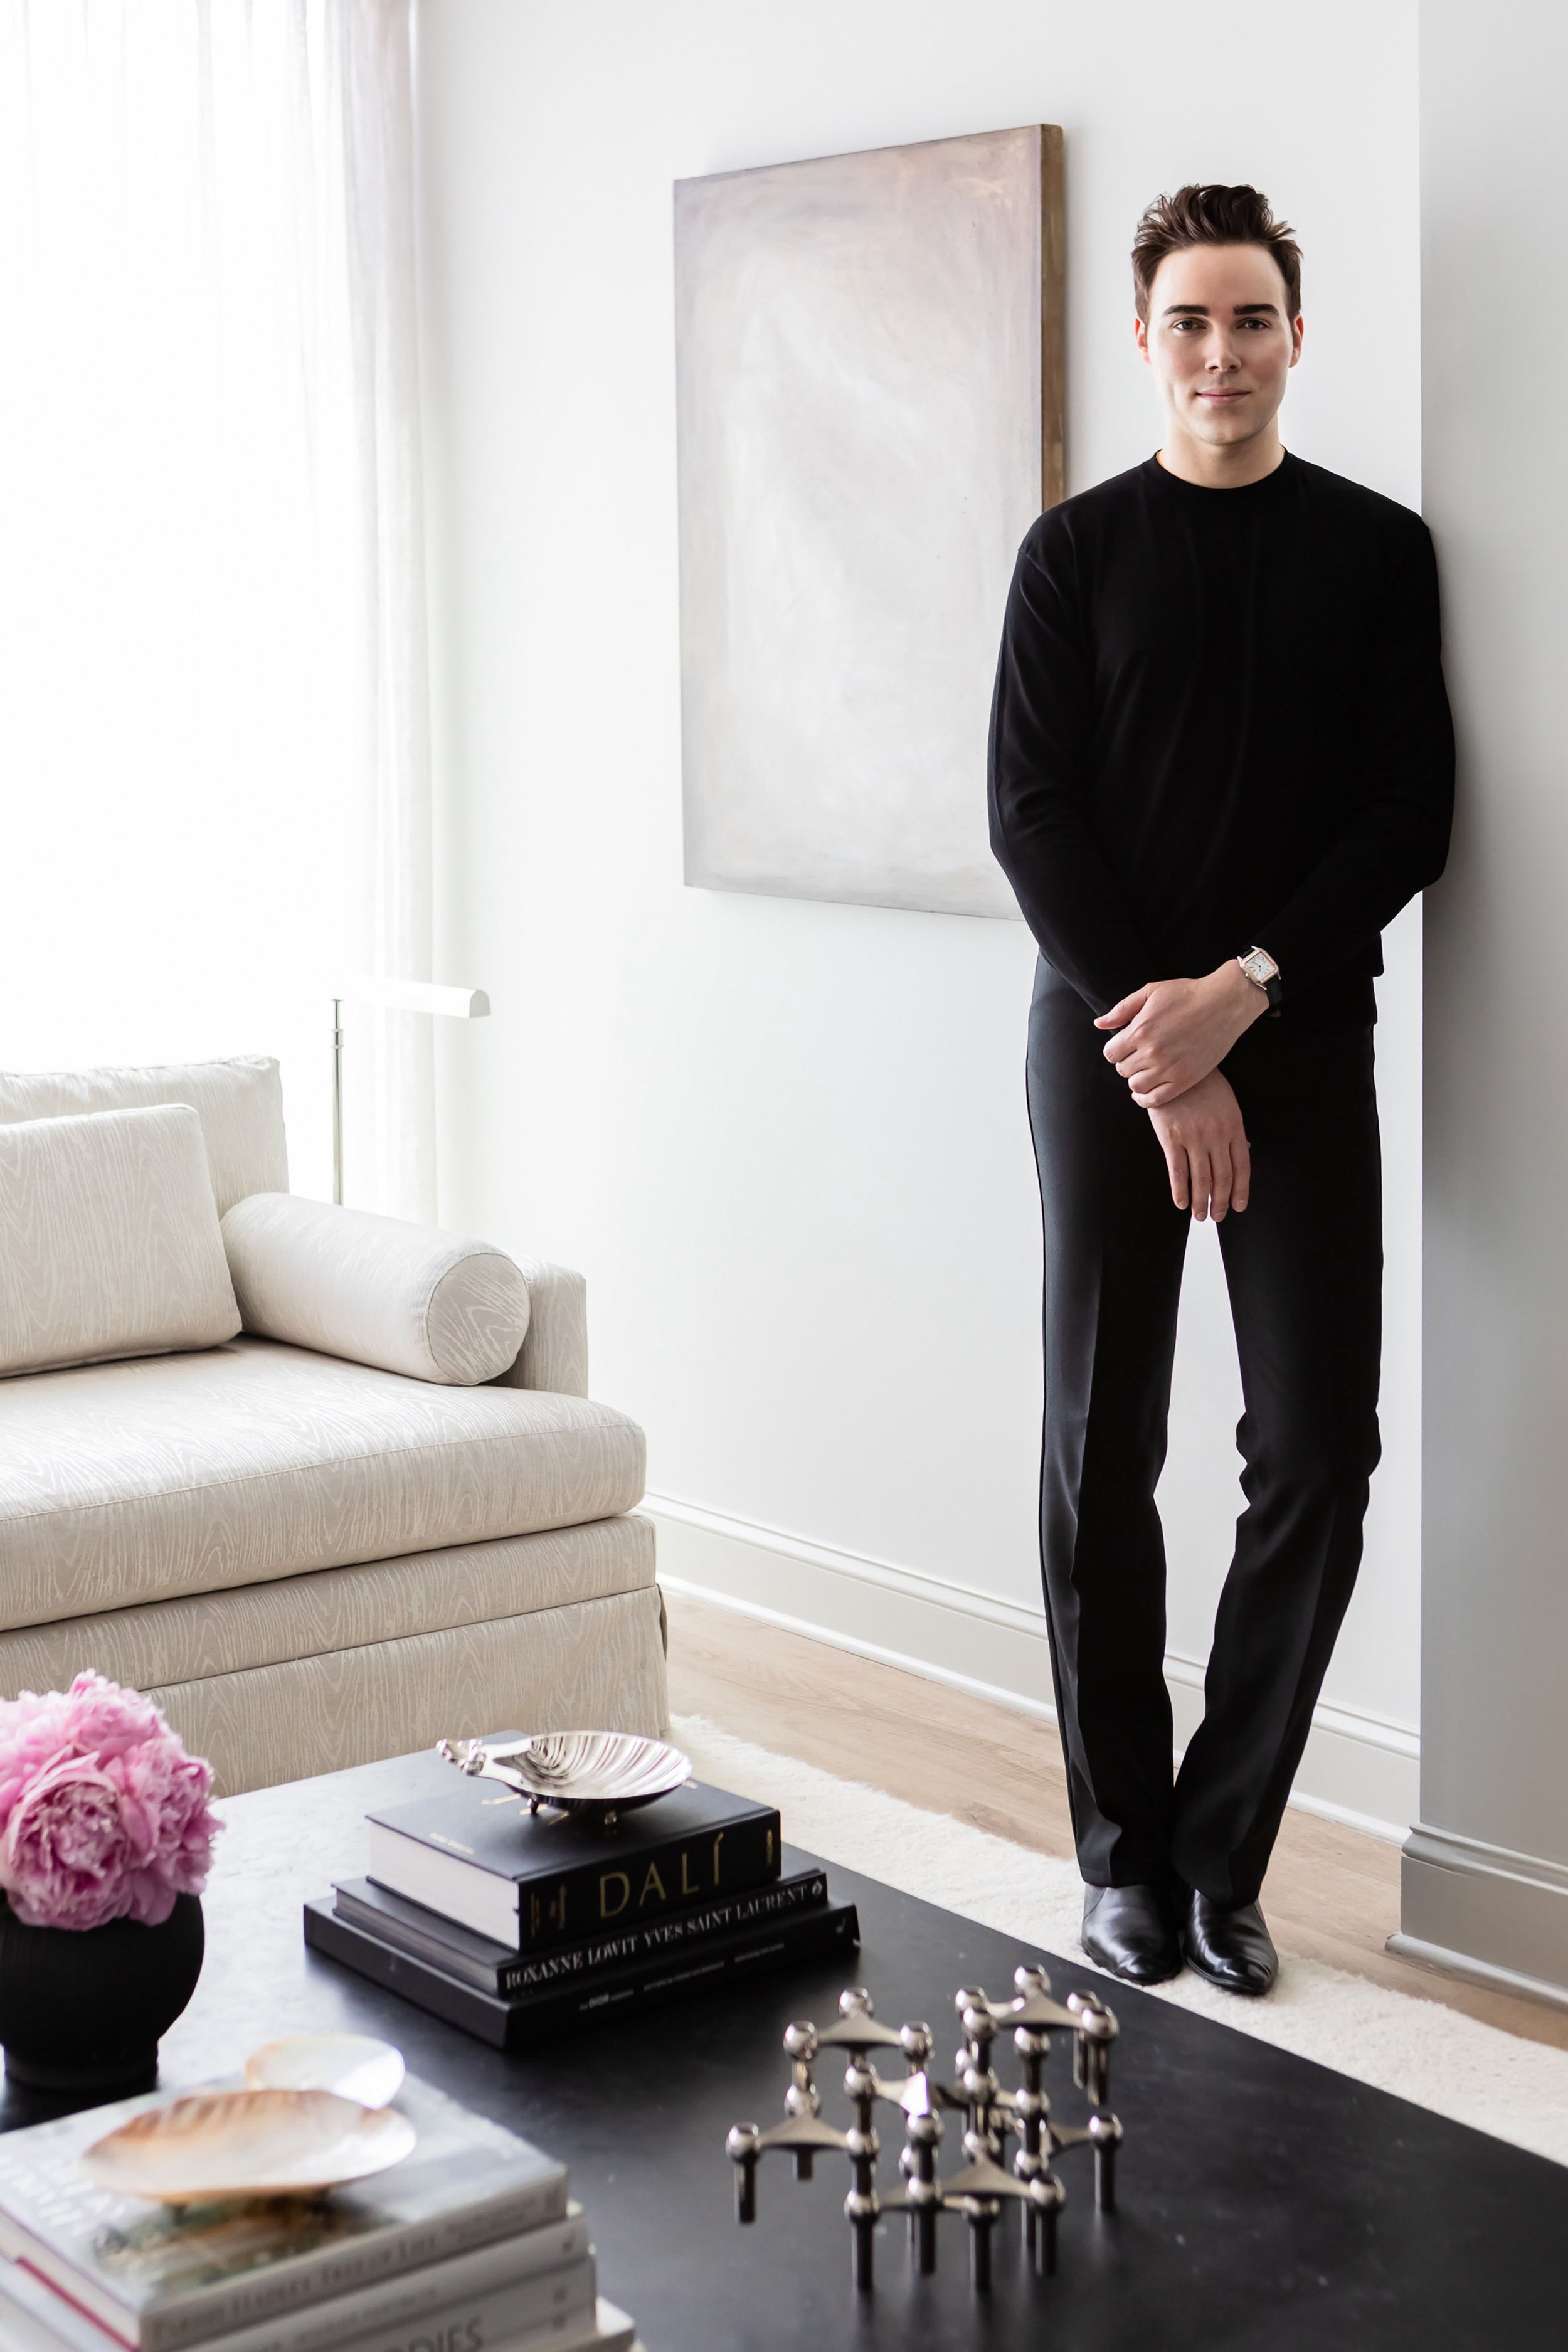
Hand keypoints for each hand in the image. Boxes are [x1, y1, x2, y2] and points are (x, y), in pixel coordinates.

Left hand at [1096, 962, 1267, 1104]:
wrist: (1224, 1003)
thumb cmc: (1187, 994)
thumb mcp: (1151, 992)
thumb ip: (1122, 1009)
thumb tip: (1099, 1024)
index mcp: (1140, 1030)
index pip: (1111, 1054)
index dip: (1115, 1050)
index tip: (1125, 1046)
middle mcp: (1152, 1052)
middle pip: (1123, 1070)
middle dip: (1127, 1062)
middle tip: (1139, 1055)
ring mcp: (1169, 1068)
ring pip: (1136, 1086)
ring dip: (1136, 1079)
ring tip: (1146, 1070)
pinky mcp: (1185, 1079)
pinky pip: (1156, 1099)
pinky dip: (1146, 1099)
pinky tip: (1147, 1091)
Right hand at [1147, 1071, 1250, 1221]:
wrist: (1175, 1067)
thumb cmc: (1204, 1086)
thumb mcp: (1227, 1104)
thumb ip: (1234, 1131)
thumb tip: (1245, 1153)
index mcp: (1234, 1127)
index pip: (1242, 1167)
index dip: (1240, 1191)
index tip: (1238, 1207)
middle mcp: (1217, 1135)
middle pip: (1222, 1177)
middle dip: (1220, 1202)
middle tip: (1217, 1217)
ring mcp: (1194, 1137)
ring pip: (1201, 1179)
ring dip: (1201, 1202)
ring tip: (1199, 1216)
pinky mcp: (1171, 1138)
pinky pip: (1177, 1171)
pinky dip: (1180, 1190)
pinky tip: (1181, 1203)